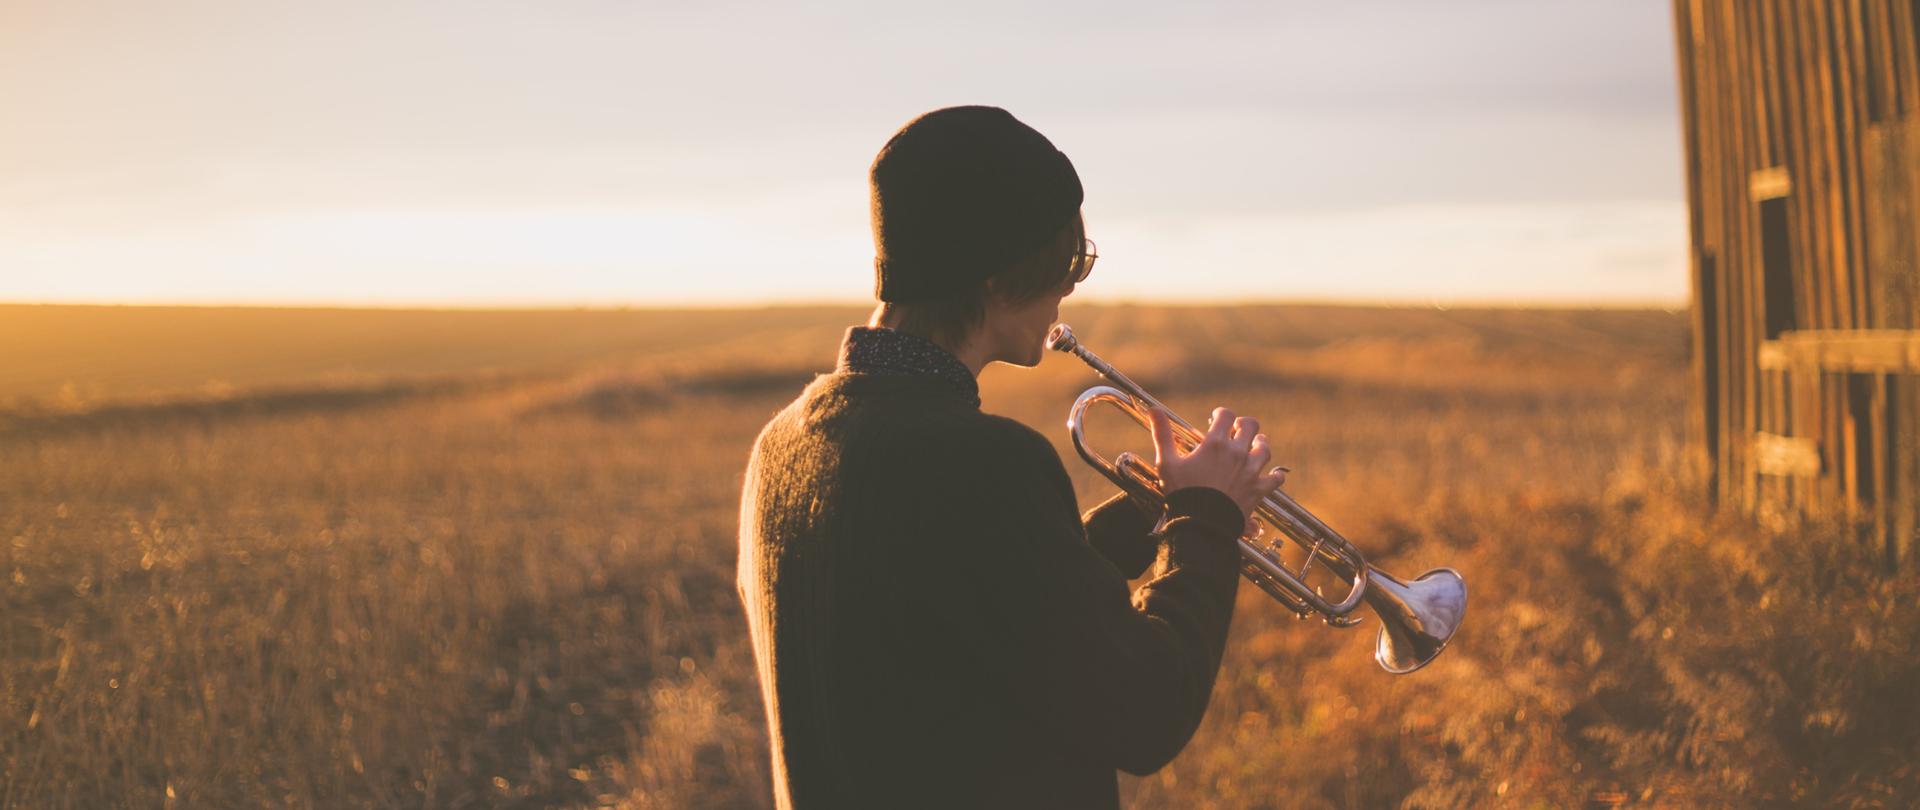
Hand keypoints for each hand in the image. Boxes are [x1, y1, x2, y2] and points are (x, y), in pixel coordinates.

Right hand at [1150, 406, 1287, 519]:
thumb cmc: (1182, 493)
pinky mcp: (1258, 490)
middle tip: (1236, 429)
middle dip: (1243, 424)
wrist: (1201, 524)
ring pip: (1264, 448)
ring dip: (1260, 443)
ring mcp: (1250, 471)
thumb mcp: (1167, 462)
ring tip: (1255, 444)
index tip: (1216, 418)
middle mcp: (1237, 453)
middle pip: (1250, 426)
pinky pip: (1275, 478)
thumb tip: (1153, 409)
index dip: (1221, 414)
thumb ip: (1162, 434)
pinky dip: (1274, 475)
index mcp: (1216, 444)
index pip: (1226, 415)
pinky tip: (1272, 474)